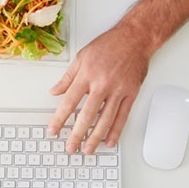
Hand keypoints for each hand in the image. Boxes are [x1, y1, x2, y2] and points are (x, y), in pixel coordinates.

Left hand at [47, 24, 152, 154]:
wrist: (135, 38)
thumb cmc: (109, 45)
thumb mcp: (82, 56)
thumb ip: (68, 77)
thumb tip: (54, 91)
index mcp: (87, 75)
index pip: (69, 102)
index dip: (59, 119)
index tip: (53, 130)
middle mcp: (102, 84)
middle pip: (87, 115)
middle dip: (77, 134)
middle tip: (70, 148)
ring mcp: (118, 90)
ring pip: (105, 119)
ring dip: (95, 137)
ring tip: (88, 149)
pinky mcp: (131, 93)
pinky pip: (123, 116)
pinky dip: (116, 131)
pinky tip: (109, 141)